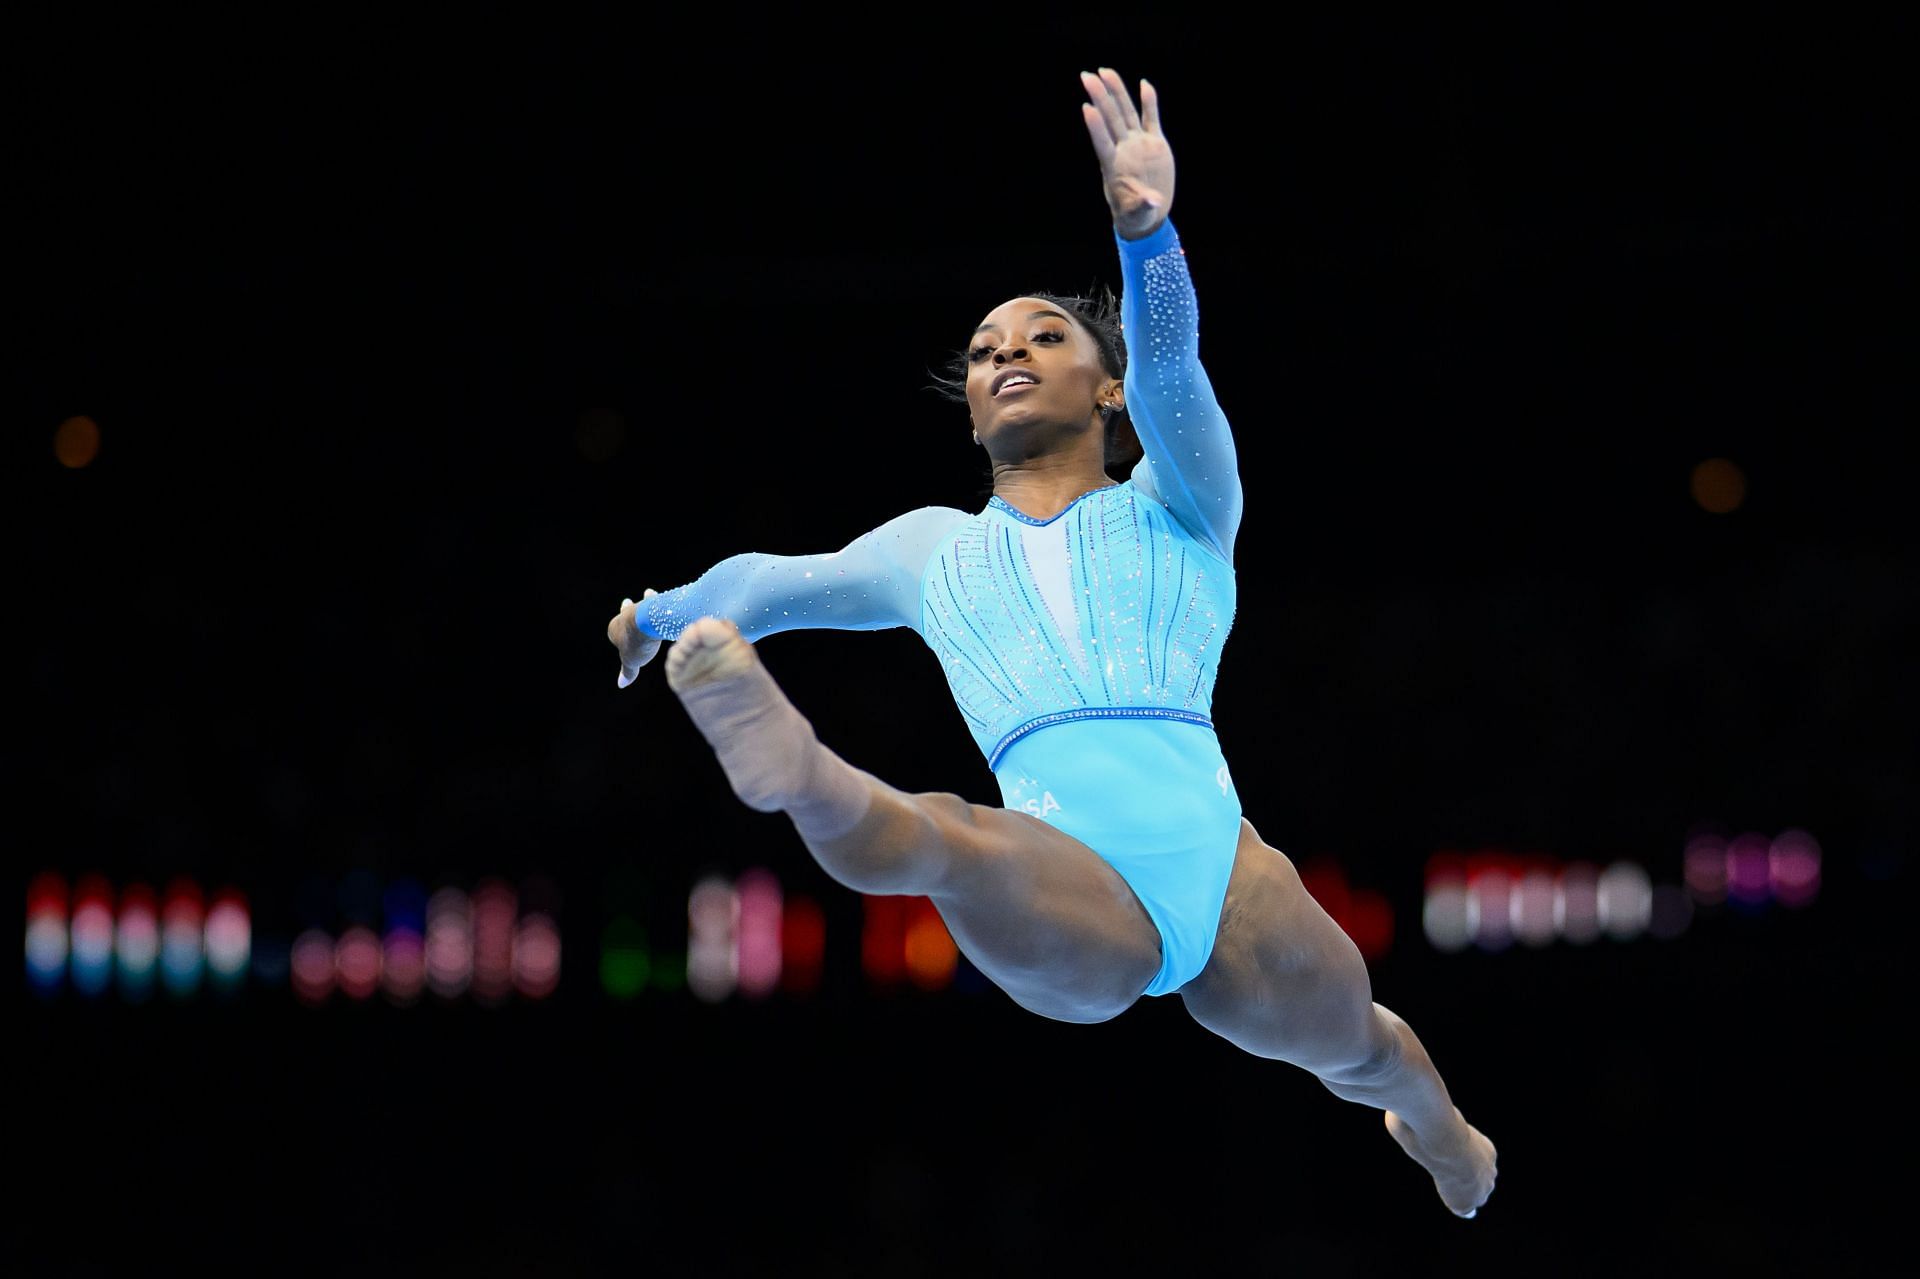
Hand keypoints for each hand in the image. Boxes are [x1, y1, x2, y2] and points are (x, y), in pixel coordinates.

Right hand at [609, 589, 662, 687]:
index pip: (615, 631)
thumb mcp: (631, 662)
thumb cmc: (636, 644)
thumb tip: (621, 684)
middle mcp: (626, 616)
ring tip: (649, 593)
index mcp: (615, 628)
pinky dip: (661, 599)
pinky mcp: (655, 603)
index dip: (618, 633)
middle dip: (627, 609)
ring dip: (646, 601)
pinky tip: (668, 597)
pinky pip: (658, 601)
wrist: (647, 624)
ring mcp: (640, 608)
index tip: (618, 630)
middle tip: (626, 601)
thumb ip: (628, 671)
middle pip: (626, 612)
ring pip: (642, 604)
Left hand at [1079, 67, 1173, 239]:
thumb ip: (1142, 205)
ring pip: (1126, 112)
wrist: (1148, 212)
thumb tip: (1152, 202)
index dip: (1095, 127)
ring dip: (1116, 92)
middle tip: (1086, 76)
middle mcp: (1124, 149)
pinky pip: (1151, 118)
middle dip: (1099, 97)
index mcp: (1115, 166)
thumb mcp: (1138, 213)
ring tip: (1105, 71)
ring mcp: (1138, 144)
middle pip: (1110, 119)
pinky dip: (1149, 102)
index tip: (1086, 108)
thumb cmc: (1137, 215)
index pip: (1102, 142)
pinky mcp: (1154, 143)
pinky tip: (1144, 84)